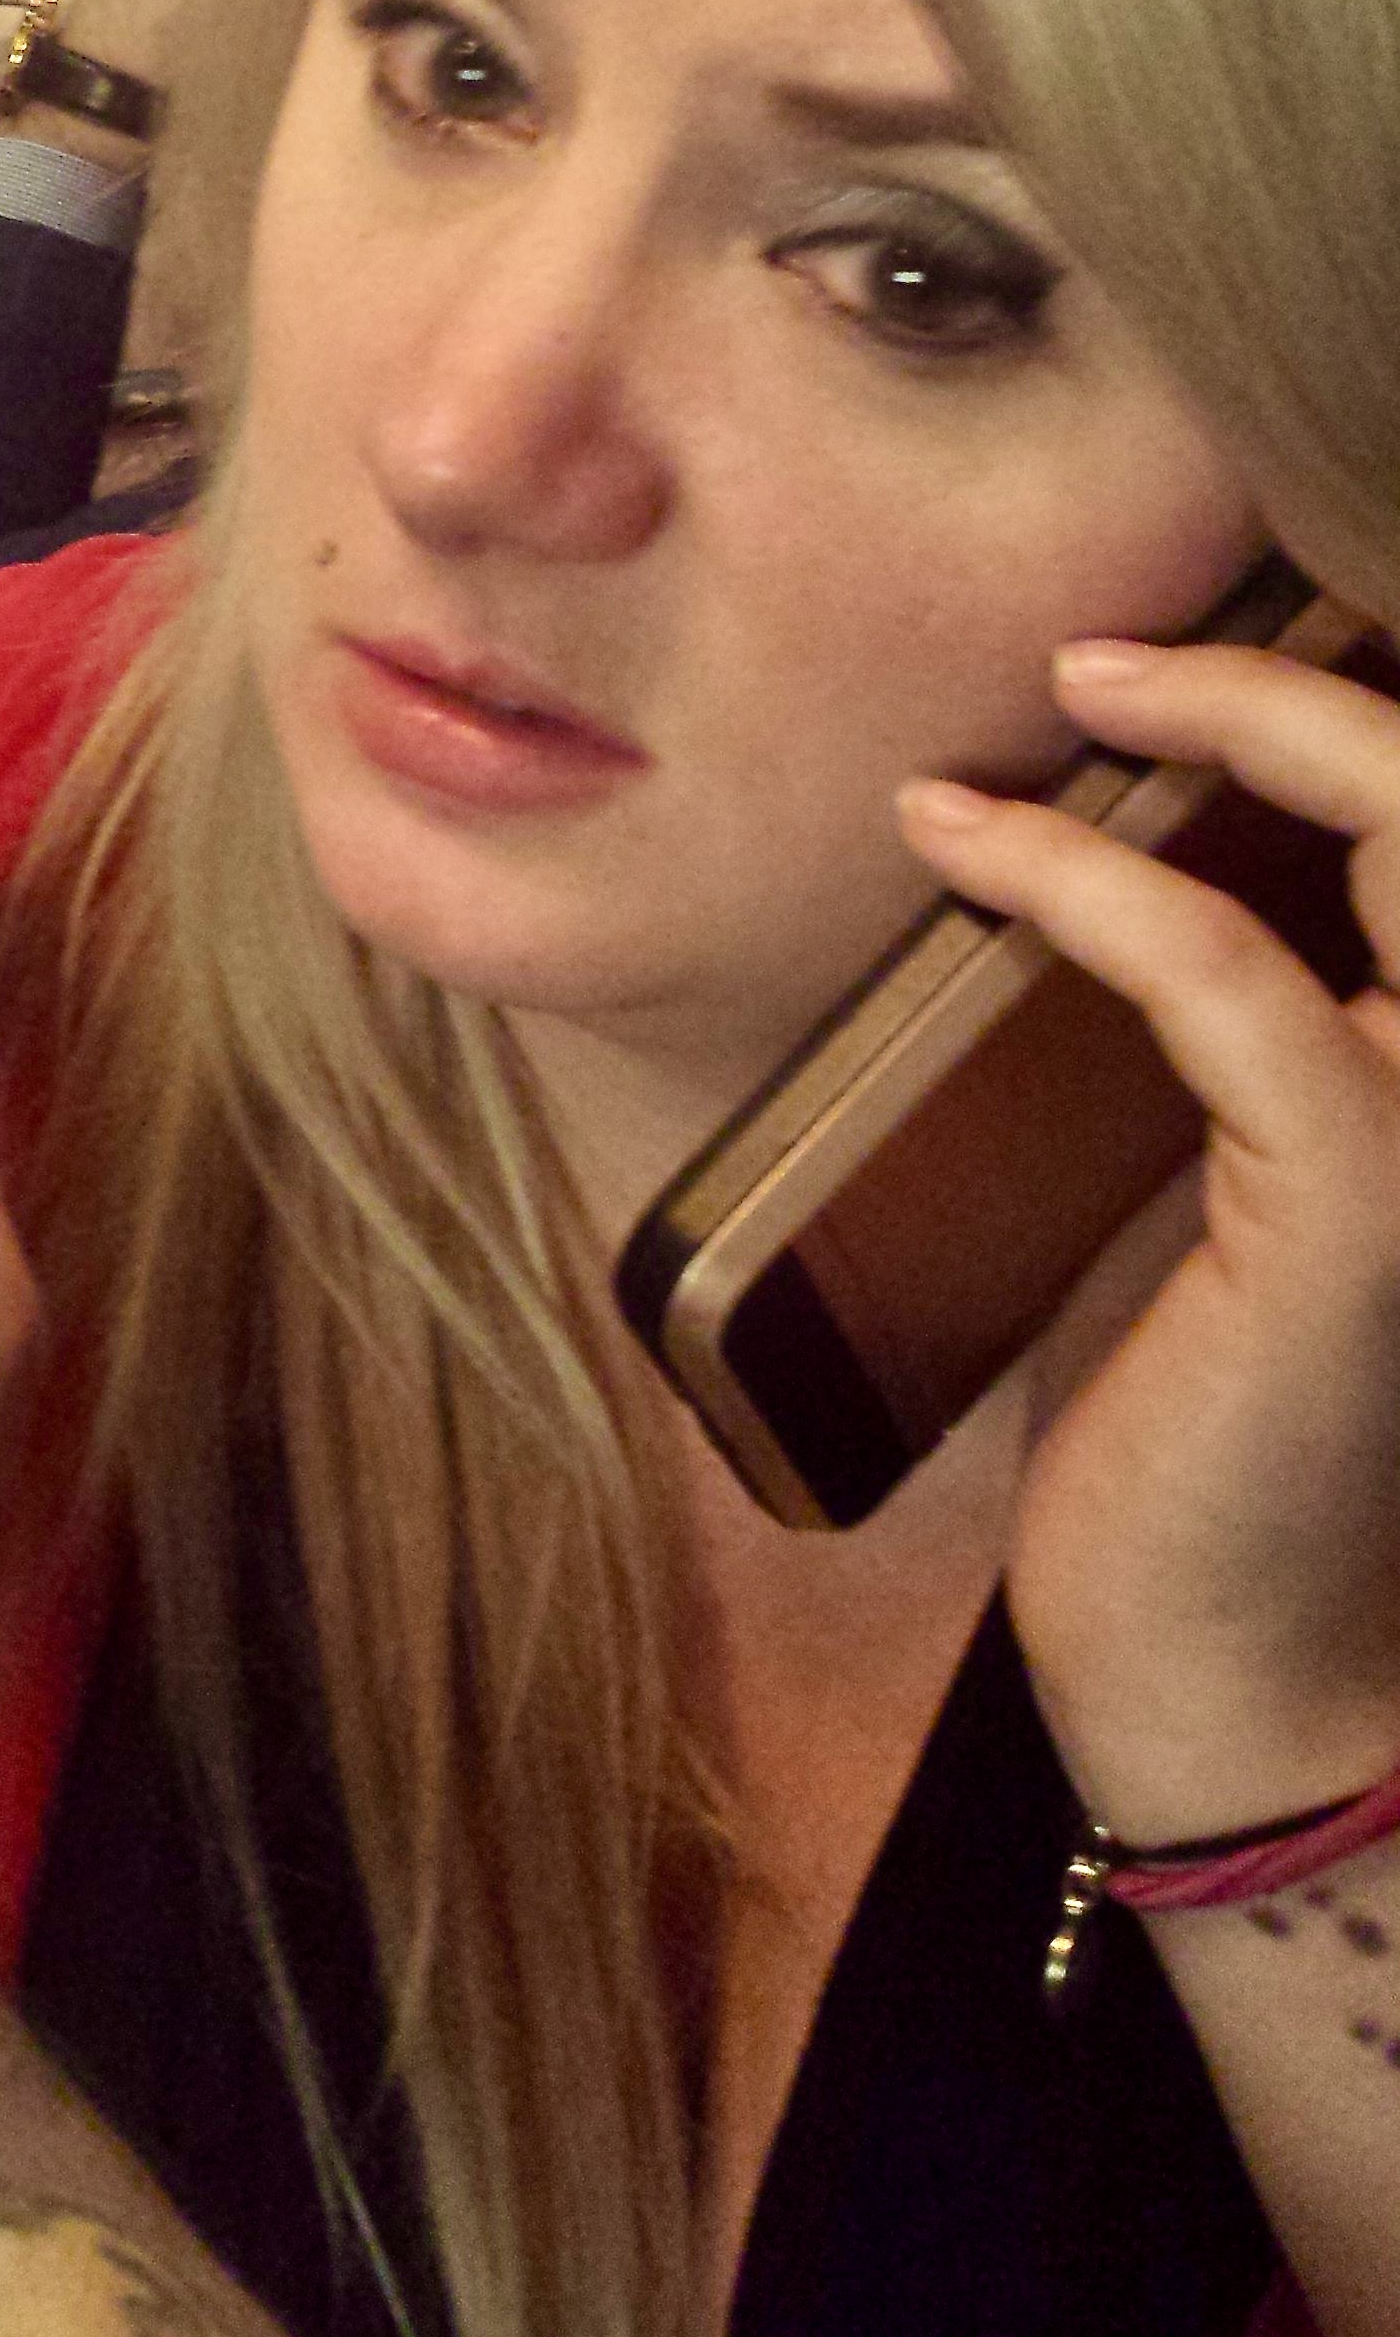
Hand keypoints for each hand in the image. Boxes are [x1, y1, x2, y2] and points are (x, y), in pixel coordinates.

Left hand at [897, 632, 1399, 1836]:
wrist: (1242, 1681)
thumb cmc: (1224, 1437)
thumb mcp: (1242, 1189)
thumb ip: (1235, 1038)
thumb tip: (1113, 861)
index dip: (1349, 720)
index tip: (1170, 670)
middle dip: (1306, 685)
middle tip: (1113, 654)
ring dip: (1233, 726)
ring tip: (1064, 698)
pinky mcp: (1361, 1211)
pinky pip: (1229, 982)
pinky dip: (1096, 885)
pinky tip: (975, 847)